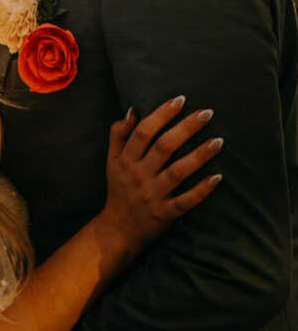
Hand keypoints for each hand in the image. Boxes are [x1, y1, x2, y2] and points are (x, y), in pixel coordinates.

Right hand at [101, 97, 221, 250]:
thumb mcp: (111, 161)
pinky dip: (201, 190)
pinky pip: (186, 201)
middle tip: (207, 112)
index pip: (144, 132)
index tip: (180, 99)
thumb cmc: (119, 189)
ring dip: (199, 155)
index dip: (161, 114)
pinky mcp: (165, 214)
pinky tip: (217, 177)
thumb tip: (132, 110)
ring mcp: (153, 195)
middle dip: (186, 128)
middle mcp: (139, 175)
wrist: (118, 230)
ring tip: (219, 141)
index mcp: (126, 160)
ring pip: (178, 172)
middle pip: (164, 147)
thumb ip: (118, 134)